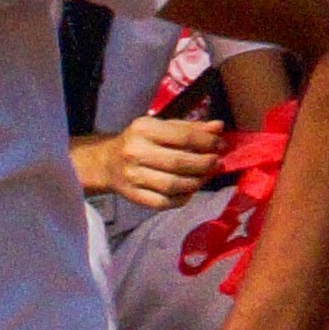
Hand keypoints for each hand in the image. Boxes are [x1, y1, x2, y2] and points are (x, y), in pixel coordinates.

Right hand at [102, 103, 229, 211]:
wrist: (107, 162)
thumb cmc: (140, 141)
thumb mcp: (161, 127)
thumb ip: (190, 127)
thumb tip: (219, 128)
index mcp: (144, 130)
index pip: (183, 136)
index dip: (207, 141)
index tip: (221, 145)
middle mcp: (136, 152)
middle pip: (179, 162)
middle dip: (204, 164)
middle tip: (217, 163)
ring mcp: (134, 177)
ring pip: (173, 185)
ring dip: (196, 182)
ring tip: (206, 176)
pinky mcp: (134, 196)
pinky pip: (164, 202)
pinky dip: (182, 198)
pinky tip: (190, 190)